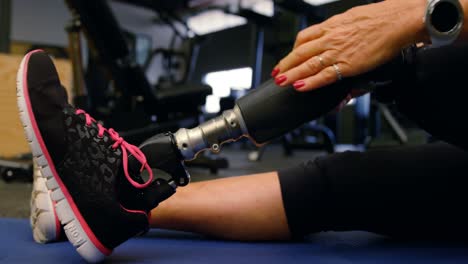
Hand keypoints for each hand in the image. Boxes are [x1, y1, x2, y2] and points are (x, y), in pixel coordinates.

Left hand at [272, 0, 426, 91]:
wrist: (399, 20)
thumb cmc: (382, 17)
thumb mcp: (353, 17)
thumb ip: (341, 28)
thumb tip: (337, 31)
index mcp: (332, 25)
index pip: (304, 37)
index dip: (293, 49)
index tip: (288, 56)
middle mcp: (330, 38)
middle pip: (300, 52)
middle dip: (286, 64)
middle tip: (277, 72)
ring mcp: (337, 52)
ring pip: (307, 65)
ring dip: (291, 74)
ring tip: (281, 81)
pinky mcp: (347, 64)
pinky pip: (323, 75)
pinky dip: (309, 82)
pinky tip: (300, 86)